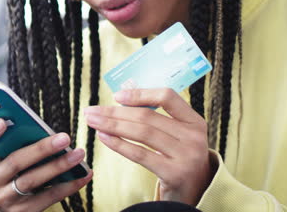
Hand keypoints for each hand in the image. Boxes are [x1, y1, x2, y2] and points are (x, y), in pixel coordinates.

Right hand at [0, 118, 92, 210]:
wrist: (9, 204)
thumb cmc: (13, 168)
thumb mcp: (7, 155)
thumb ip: (15, 141)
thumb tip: (40, 127)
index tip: (2, 121)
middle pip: (14, 162)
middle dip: (41, 149)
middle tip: (65, 138)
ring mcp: (5, 199)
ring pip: (32, 181)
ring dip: (58, 166)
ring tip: (78, 154)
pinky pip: (47, 198)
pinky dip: (68, 186)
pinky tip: (83, 175)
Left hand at [84, 88, 214, 204]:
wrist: (193, 192)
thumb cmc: (178, 158)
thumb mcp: (176, 135)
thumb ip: (157, 116)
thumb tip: (123, 93)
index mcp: (195, 121)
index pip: (167, 97)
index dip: (140, 94)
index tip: (116, 95)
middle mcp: (194, 137)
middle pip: (148, 116)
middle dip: (115, 112)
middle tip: (91, 110)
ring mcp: (186, 156)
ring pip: (142, 133)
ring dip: (112, 125)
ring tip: (93, 121)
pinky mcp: (175, 174)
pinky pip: (140, 154)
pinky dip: (119, 144)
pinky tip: (104, 137)